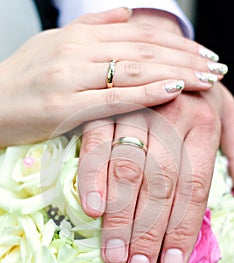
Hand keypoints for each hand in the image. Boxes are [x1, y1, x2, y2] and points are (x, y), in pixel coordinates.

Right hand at [0, 8, 226, 147]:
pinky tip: (174, 90)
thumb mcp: (54, 44)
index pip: (138, 35)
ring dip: (175, 73)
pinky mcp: (64, 106)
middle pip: (142, 50)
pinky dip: (147, 92)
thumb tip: (126, 11)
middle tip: (216, 66)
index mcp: (77, 37)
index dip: (175, 43)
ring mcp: (70, 77)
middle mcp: (76, 51)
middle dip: (184, 57)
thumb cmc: (23, 78)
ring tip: (206, 78)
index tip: (204, 53)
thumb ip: (91, 27)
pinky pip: (113, 97)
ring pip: (133, 70)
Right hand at [79, 83, 233, 262]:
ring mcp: (135, 109)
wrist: (161, 51)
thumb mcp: (227, 112)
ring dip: (120, 216)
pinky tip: (93, 210)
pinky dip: (93, 177)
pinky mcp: (105, 107)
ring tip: (114, 254)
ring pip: (128, 169)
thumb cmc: (194, 93)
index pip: (193, 186)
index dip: (181, 228)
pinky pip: (96, 145)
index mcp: (205, 122)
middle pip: (160, 183)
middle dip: (148, 231)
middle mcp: (172, 115)